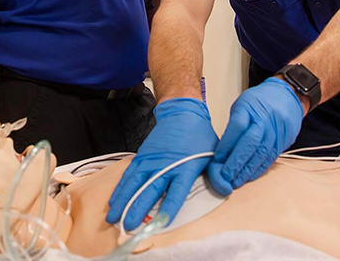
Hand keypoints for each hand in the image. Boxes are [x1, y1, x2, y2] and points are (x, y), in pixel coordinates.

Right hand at [106, 98, 217, 230]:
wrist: (182, 113)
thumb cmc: (199, 137)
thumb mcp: (215, 154)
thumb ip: (218, 174)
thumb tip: (227, 189)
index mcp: (184, 168)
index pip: (176, 191)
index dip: (168, 207)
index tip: (161, 222)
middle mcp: (164, 165)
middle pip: (149, 190)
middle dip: (138, 209)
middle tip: (128, 226)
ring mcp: (150, 161)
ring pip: (133, 183)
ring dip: (123, 201)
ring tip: (113, 218)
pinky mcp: (141, 157)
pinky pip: (128, 175)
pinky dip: (120, 189)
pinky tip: (113, 201)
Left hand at [206, 77, 303, 195]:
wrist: (287, 96)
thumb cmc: (260, 101)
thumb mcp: (242, 105)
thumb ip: (233, 126)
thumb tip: (222, 151)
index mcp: (250, 107)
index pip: (237, 127)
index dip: (226, 144)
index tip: (217, 158)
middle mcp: (264, 119)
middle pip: (250, 143)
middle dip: (236, 162)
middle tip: (225, 176)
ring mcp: (276, 131)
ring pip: (261, 154)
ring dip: (247, 171)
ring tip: (235, 181)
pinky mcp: (283, 141)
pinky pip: (270, 158)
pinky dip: (258, 169)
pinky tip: (249, 176)